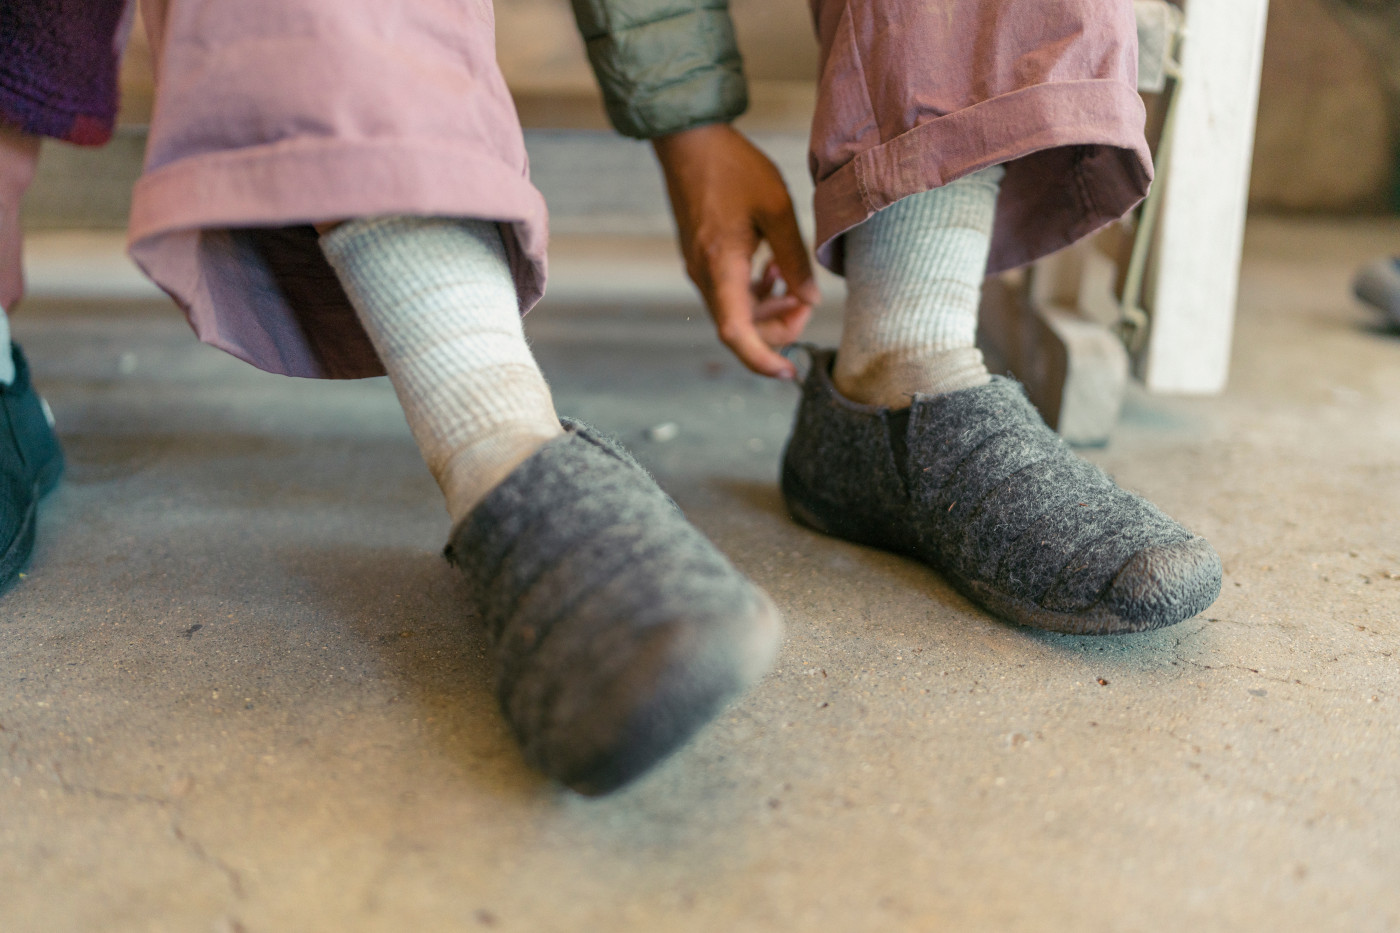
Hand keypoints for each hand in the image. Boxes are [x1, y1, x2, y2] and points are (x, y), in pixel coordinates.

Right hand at [652, 124, 819, 378]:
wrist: (689, 140)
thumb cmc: (732, 167)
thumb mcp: (777, 209)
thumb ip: (795, 259)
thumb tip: (810, 299)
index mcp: (720, 268)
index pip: (736, 334)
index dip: (762, 360)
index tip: (788, 372)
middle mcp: (705, 277)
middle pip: (742, 329)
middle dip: (779, 327)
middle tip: (807, 299)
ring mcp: (700, 269)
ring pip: (738, 312)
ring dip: (770, 308)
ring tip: (792, 277)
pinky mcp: (702, 259)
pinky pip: (731, 293)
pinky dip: (757, 292)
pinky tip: (774, 268)